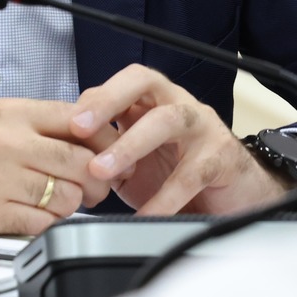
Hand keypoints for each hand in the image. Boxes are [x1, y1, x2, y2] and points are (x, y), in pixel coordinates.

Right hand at [0, 99, 112, 234]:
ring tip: (52, 202)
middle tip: (90, 187)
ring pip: (66, 197)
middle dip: (94, 180)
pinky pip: (40, 224)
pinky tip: (31, 216)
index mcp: (8, 113)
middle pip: (81, 163)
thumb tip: (80, 133)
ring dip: (68, 205)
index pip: (78, 120)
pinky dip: (44, 225)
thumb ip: (28, 122)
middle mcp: (6, 142)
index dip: (104, 140)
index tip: (110, 153)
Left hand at [70, 64, 289, 215]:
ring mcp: (202, 127)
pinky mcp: (222, 158)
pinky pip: (190, 174)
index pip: (119, 83)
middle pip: (143, 82)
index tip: (65, 123)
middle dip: (108, 101)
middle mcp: (177, 103)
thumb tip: (61, 152)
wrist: (234, 195)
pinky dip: (164, 198)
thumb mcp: (132, 157)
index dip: (93, 98)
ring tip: (101, 170)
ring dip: (130, 144)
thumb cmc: (178, 170)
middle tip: (79, 128)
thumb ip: (102, 148)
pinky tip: (145, 213)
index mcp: (152, 99)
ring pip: (167, 121)